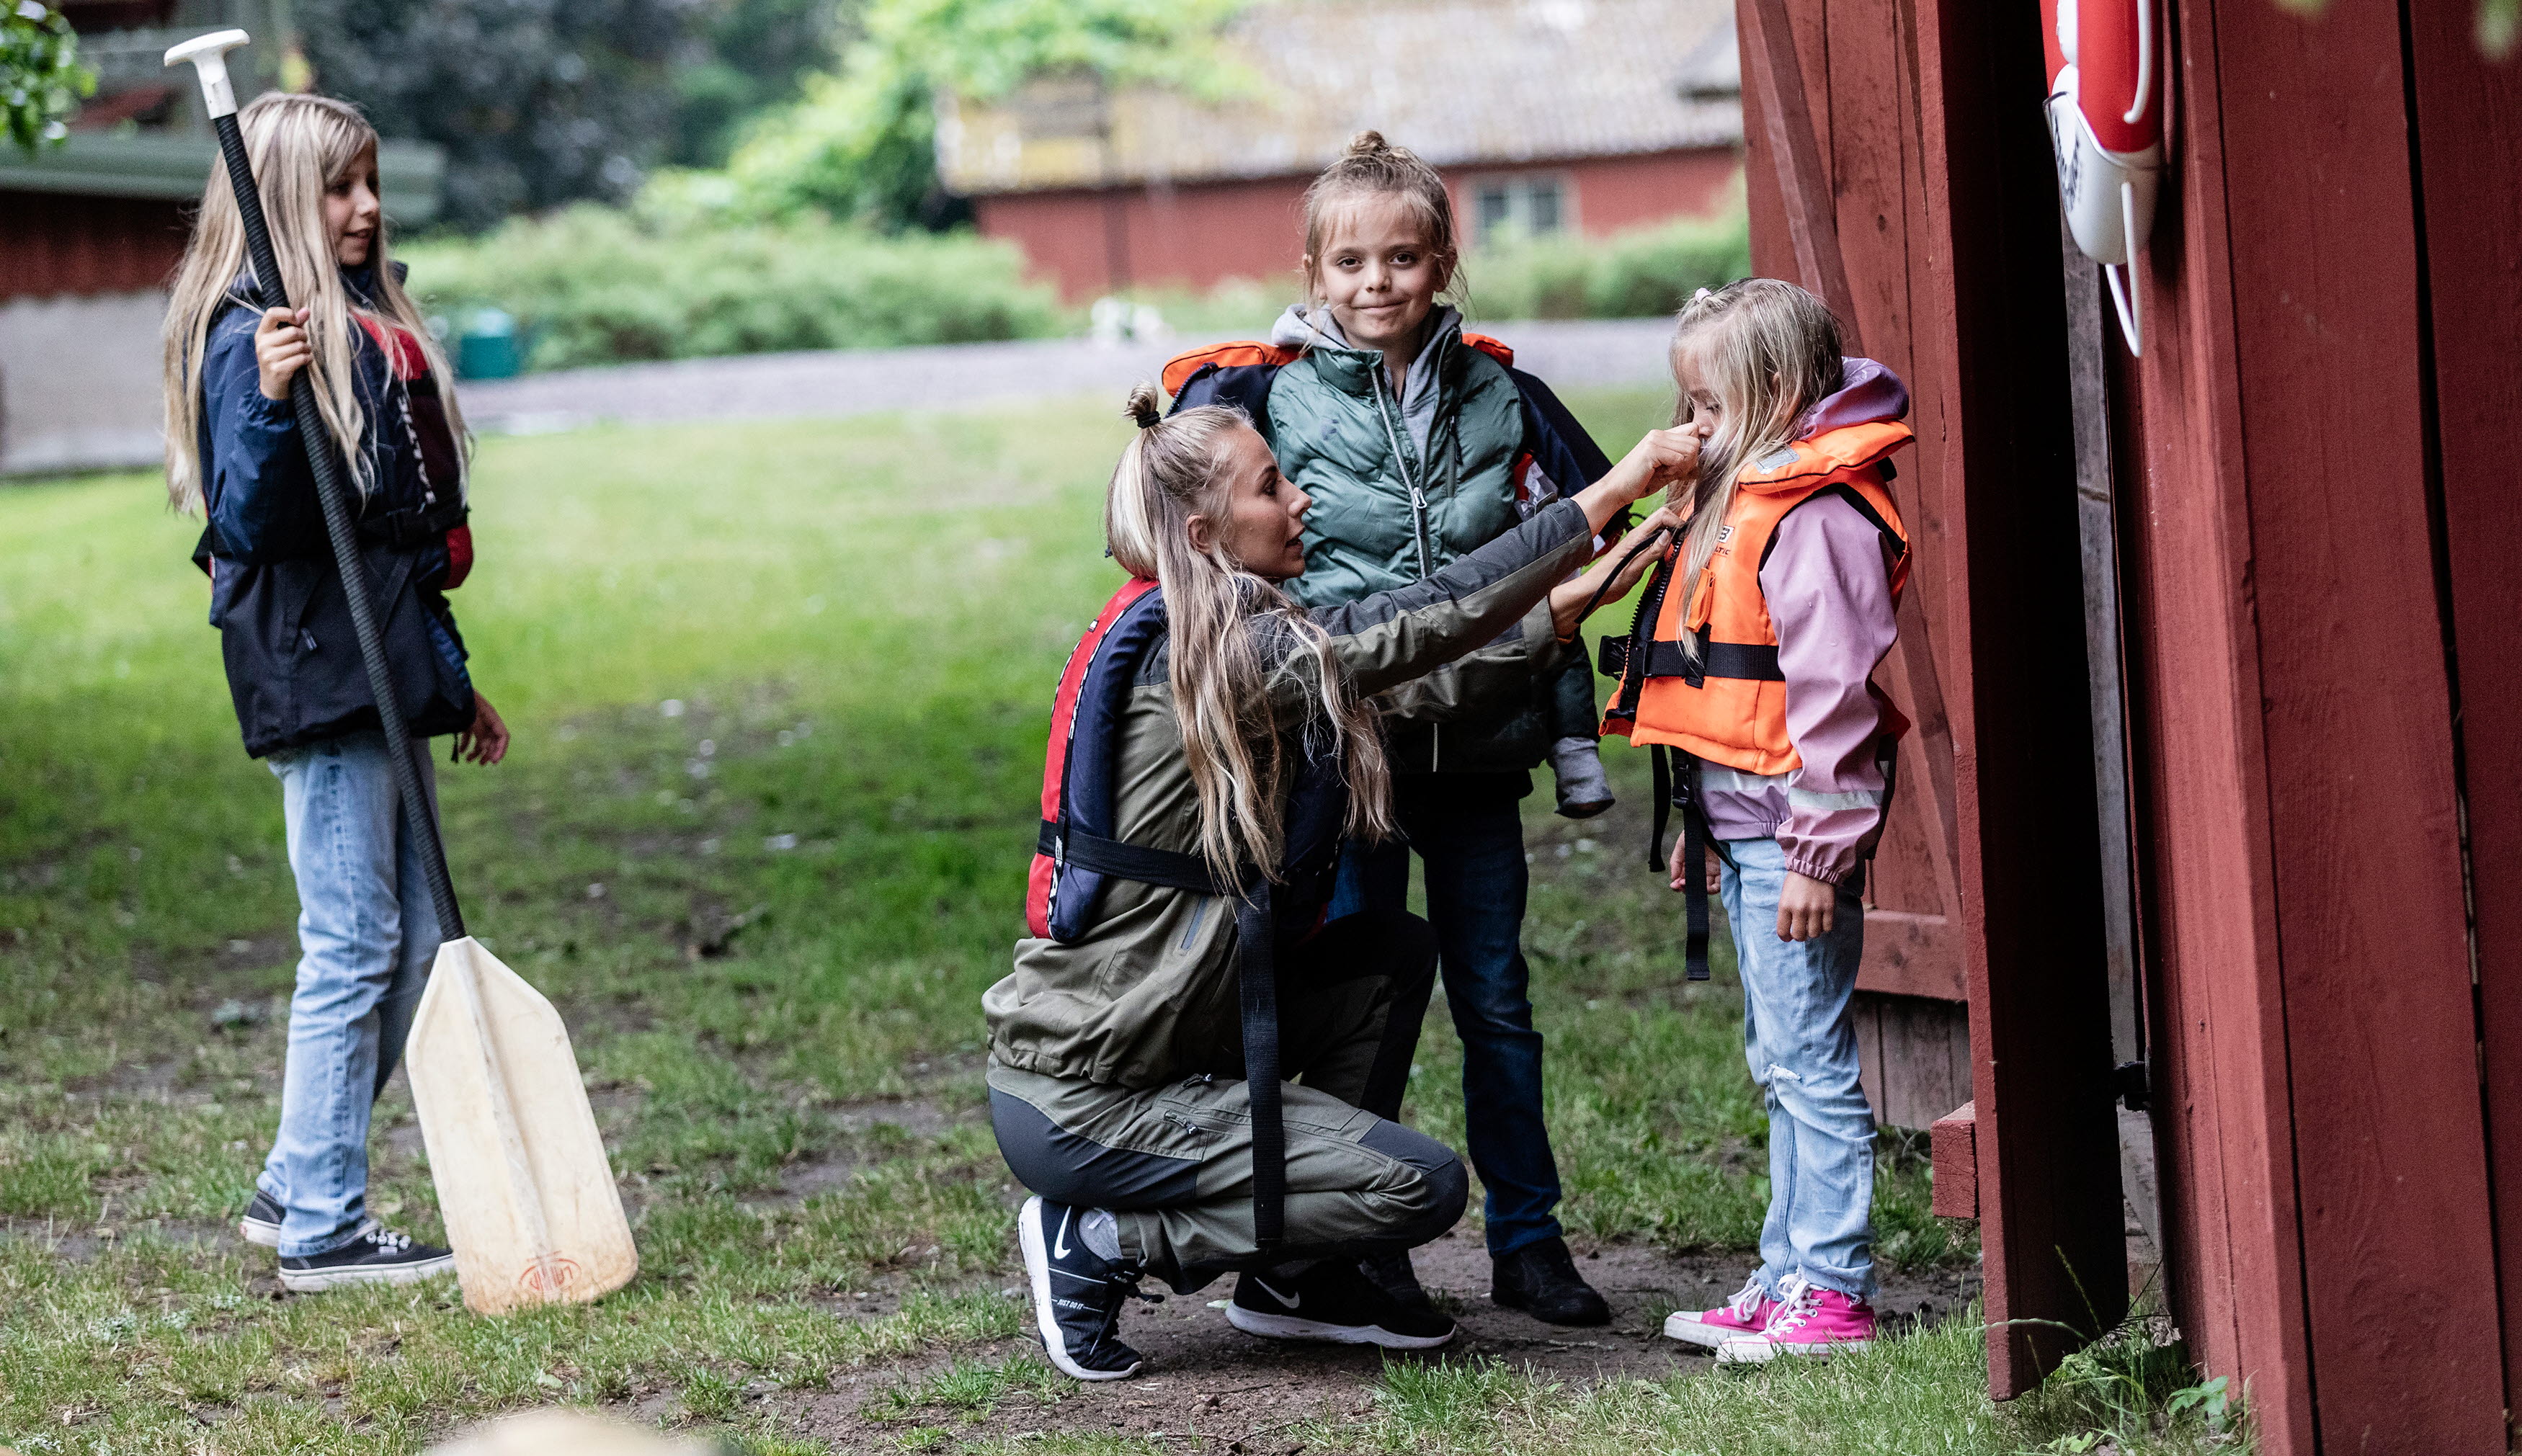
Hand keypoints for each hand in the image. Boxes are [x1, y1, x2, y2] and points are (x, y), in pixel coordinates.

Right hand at [254, 306, 310, 400]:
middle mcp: (262, 344)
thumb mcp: (282, 340)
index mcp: (262, 333)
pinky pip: (301, 359)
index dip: (288, 314)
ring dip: (307, 349)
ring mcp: (268, 357)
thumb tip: (306, 310)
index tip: (296, 320)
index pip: (272, 314)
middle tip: (303, 342)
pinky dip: (308, 359)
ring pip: (299, 346)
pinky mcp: (278, 369)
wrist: (272, 386)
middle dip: (304, 336)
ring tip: (303, 353)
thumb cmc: (279, 359)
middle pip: (292, 331)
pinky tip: (305, 361)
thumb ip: (294, 324)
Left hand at [454, 690, 508, 765]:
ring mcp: (477, 720)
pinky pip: (471, 735)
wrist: (451, 689)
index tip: (494, 761)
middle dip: (488, 753)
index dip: (500, 749)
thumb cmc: (464, 701)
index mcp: (492, 717)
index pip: (503, 736)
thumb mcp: (472, 718)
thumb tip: (485, 748)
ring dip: (477, 751)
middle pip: (492, 740)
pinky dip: (467, 744)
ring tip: (468, 761)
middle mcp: (487, 720)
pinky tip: (461, 751)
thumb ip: (480, 733)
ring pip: (481, 739)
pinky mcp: (468, 721)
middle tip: (481, 764)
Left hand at [1550, 505, 1679, 637]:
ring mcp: (1639, 544)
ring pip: (1662, 532)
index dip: (1676, 521)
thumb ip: (1651, 552)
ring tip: (1679, 551)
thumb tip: (1668, 535)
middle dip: (1677, 528)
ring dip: (1673, 538)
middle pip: (1664, 521)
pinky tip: (1668, 558)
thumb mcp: (1633, 569)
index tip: (1685, 535)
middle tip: (1684, 544)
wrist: (1594, 590)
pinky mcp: (1640, 553)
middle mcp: (1638, 537)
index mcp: (1636, 536)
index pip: (1662, 515)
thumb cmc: (1608, 581)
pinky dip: (1667, 547)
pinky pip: (1657, 544)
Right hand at [1569, 429, 1699, 534]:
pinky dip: (1674, 471)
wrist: (1616, 490)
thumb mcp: (1666, 471)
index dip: (1693, 449)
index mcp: (1662, 435)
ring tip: (1664, 473)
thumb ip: (1682, 464)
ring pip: (1691, 449)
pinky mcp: (1652, 449)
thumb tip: (1700, 465)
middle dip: (1689, 461)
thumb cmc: (1640, 482)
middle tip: (1671, 472)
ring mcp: (1655, 439)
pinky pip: (1680, 458)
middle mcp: (1659, 433)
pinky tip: (1659, 474)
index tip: (1680, 465)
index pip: (1694, 430)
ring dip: (1682, 466)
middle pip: (1695, 441)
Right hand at [1667, 833, 1722, 893]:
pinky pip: (1719, 885)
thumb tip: (1673, 878)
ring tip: (1695, 888)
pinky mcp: (1725, 870)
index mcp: (1691, 863)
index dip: (1678, 884)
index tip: (1675, 885)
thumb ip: (1675, 861)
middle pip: (1694, 885)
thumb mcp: (1682, 843)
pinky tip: (1706, 888)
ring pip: (1706, 887)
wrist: (1715, 823)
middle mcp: (1702, 868)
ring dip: (1699, 891)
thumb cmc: (1698, 831)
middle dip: (1686, 888)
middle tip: (1681, 885)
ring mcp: (1713, 870)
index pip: (1684, 878)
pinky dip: (1712, 889)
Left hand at [1775, 871, 1835, 941]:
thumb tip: (1788, 930)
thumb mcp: (1785, 895)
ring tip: (1812, 925)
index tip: (1788, 937)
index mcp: (1785, 905)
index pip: (1783, 931)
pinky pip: (1827, 927)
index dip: (1785, 937)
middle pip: (1799, 936)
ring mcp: (1815, 909)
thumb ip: (1786, 912)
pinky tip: (1822, 921)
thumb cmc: (1797, 881)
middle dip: (1800, 937)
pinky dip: (1824, 927)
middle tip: (1802, 932)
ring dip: (1813, 932)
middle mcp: (1799, 909)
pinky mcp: (1829, 908)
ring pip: (1814, 934)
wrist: (1814, 866)